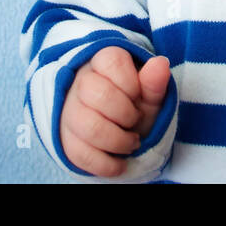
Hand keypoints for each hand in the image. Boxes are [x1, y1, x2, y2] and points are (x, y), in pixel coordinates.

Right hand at [60, 47, 170, 176]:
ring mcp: (69, 110)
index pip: (111, 61)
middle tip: (136, 120)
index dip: (131, 83)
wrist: (118, 131)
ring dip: (118, 141)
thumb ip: (154, 83)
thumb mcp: (148, 95)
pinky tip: (120, 163)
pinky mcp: (64, 138)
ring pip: (88, 127)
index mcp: (102, 63)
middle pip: (96, 93)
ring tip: (132, 142)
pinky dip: (106, 164)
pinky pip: (80, 153)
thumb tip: (161, 64)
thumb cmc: (134, 106)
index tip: (138, 95)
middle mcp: (80, 83)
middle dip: (126, 114)